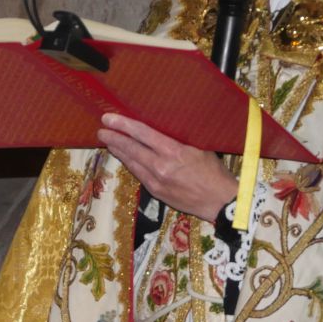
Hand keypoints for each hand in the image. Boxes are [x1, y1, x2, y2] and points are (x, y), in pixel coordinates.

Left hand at [97, 113, 237, 222]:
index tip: (109, 118)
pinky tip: (124, 158)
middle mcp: (161, 166)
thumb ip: (178, 139)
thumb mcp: (200, 148)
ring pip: (131, 162)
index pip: (142, 134)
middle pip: (131, 148)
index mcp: (174, 152)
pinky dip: (129, 164)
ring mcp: (156, 181)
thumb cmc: (214, 172)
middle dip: (114, 138)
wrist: (221, 202)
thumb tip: (161, 127)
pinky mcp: (156, 192)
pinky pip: (138, 174)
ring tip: (108, 141)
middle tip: (102, 129)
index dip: (123, 125)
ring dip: (118, 151)